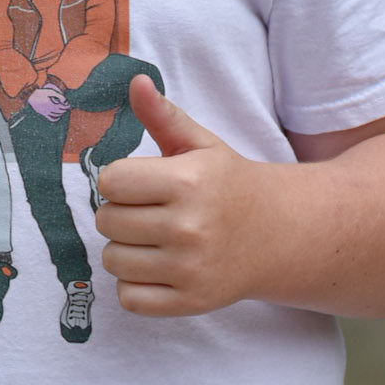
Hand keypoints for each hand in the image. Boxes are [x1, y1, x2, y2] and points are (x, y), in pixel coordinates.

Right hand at [27, 81, 69, 120]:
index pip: (63, 107)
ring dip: (61, 113)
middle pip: (60, 111)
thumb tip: (65, 100)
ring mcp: (47, 112)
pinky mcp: (44, 114)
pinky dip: (56, 119)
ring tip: (63, 110)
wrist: (31, 96)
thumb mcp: (51, 92)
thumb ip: (59, 96)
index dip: (67, 106)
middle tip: (66, 106)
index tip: (68, 104)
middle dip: (65, 109)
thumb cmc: (41, 92)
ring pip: (57, 115)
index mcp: (52, 104)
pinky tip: (58, 117)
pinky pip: (51, 118)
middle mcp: (50, 109)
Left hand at [95, 76, 266, 315]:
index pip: (110, 181)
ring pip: (112, 260)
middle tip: (149, 212)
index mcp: (188, 181)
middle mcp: (188, 227)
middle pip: (106, 221)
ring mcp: (190, 269)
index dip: (120, 180)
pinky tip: (158, 268)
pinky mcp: (191, 302)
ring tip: (153, 240)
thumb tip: (135, 82)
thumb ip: (163, 116)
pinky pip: (129, 298)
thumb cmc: (227, 184)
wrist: (278, 233)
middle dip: (120, 213)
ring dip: (125, 250)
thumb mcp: (201, 144)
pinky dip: (135, 286)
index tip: (142, 183)